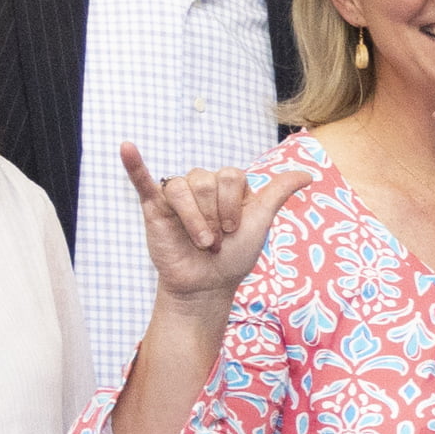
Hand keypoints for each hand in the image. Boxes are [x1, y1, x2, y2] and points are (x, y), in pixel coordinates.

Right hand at [119, 139, 307, 301]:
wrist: (207, 286)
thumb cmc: (235, 256)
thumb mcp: (261, 222)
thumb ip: (278, 194)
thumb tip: (308, 174)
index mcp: (226, 184)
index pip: (230, 175)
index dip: (233, 206)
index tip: (234, 231)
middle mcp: (201, 185)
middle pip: (206, 181)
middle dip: (214, 216)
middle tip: (214, 240)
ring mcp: (176, 194)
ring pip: (182, 187)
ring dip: (193, 219)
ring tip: (200, 242)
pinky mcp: (154, 206)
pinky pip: (142, 179)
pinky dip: (133, 164)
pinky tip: (126, 147)